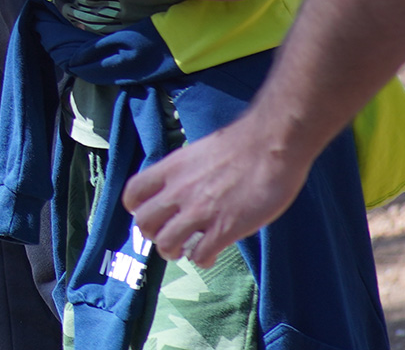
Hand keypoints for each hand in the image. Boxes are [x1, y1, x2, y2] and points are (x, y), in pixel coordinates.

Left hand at [120, 113, 312, 267]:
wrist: (271, 145)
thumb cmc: (241, 145)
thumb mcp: (198, 153)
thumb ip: (185, 175)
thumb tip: (184, 192)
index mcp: (170, 169)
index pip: (133, 193)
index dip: (137, 208)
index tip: (152, 213)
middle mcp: (178, 191)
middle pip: (144, 223)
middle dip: (153, 234)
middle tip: (168, 235)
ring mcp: (199, 212)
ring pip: (166, 244)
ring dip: (173, 251)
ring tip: (186, 249)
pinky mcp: (224, 229)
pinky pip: (200, 254)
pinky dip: (202, 259)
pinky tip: (211, 254)